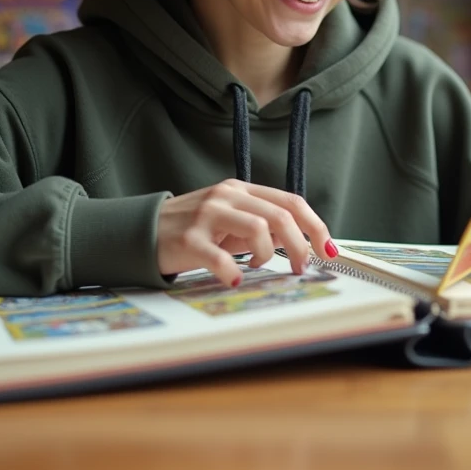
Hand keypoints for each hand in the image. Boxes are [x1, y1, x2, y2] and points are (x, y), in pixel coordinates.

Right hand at [156, 179, 337, 286]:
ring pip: (258, 229)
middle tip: (299, 268)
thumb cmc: (192, 228)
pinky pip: (218, 256)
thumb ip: (262, 226)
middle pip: (280, 215)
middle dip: (299, 246)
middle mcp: (227, 196)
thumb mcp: (230, 220)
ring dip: (267, 255)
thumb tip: (299, 241)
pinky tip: (233, 279)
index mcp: (241, 190)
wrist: (142, 230)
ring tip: (256, 266)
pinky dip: (232, 270)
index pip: (290, 201)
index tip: (328, 250)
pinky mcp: (188, 238)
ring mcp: (207, 215)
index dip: (315, 226)